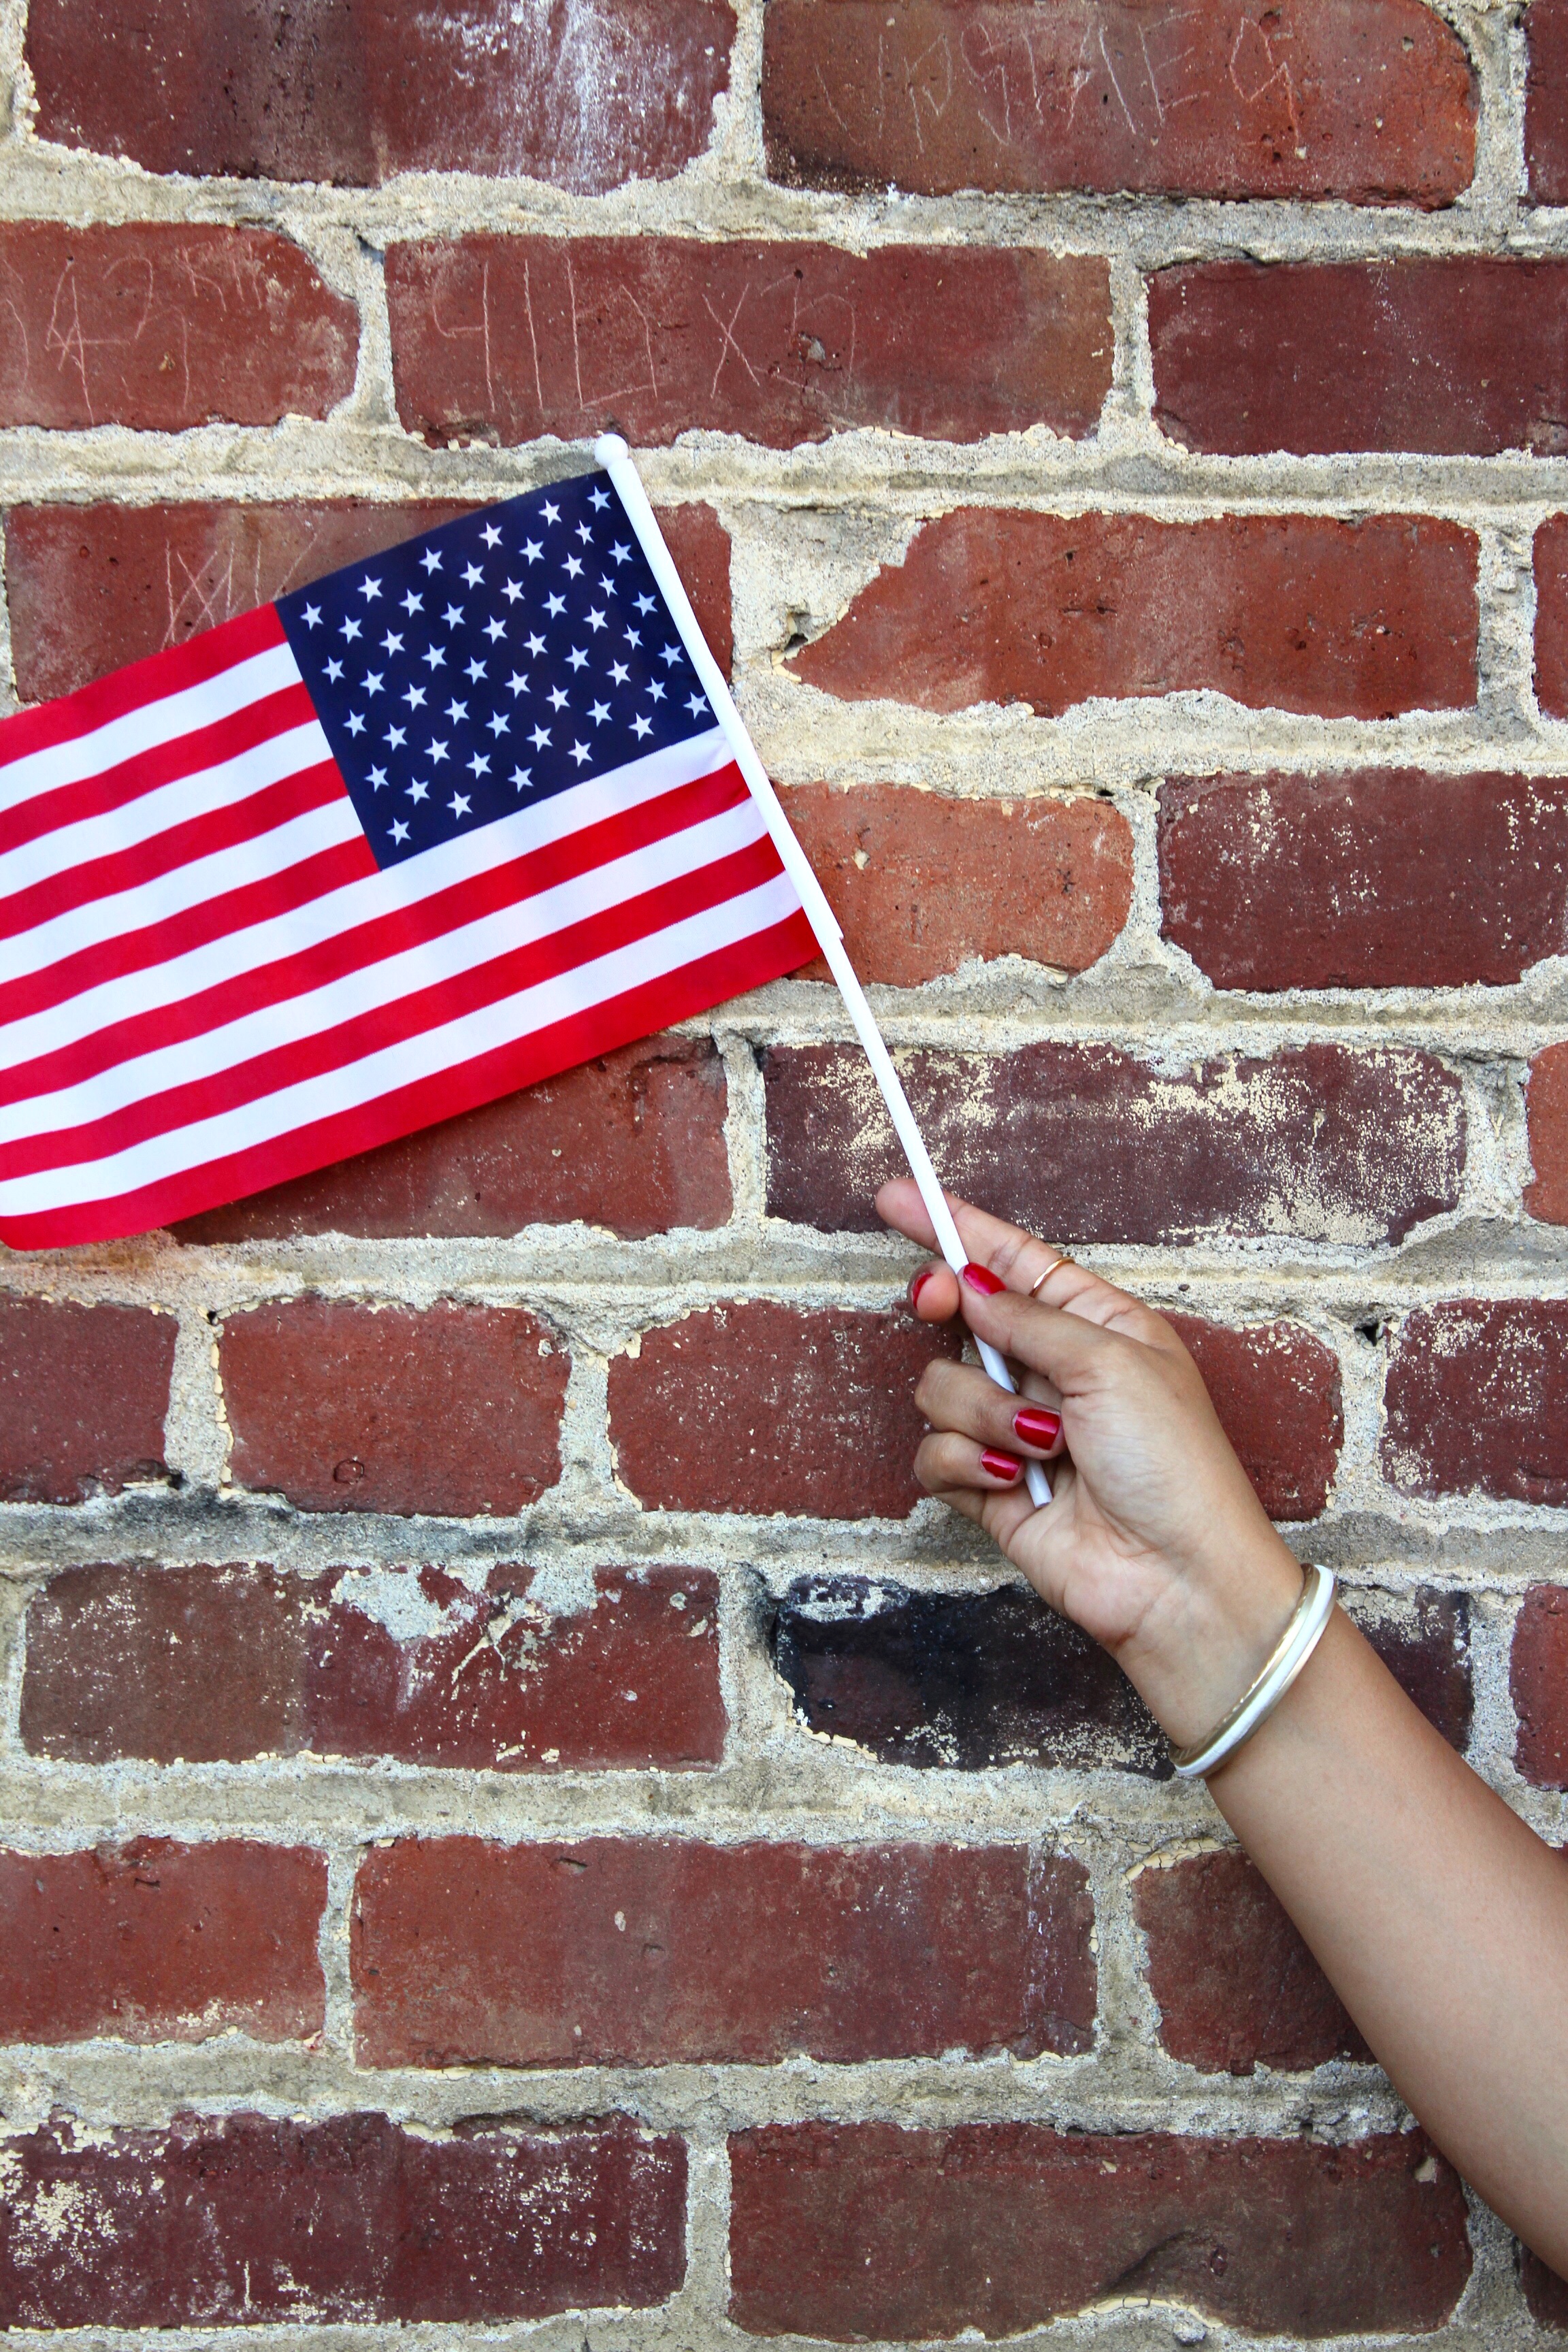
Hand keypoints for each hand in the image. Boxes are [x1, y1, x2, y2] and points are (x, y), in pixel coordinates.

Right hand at [879, 1178, 1306, 1748]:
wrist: (1177, 1579)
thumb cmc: (1176, 1466)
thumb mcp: (1111, 1362)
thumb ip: (1029, 1318)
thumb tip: (972, 1287)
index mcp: (1096, 1326)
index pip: (1012, 1260)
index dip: (953, 1227)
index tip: (896, 1196)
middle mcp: (1053, 1373)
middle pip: (963, 1316)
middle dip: (945, 1309)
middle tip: (936, 1304)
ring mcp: (1017, 1431)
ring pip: (941, 1387)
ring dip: (983, 1413)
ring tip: (1040, 1446)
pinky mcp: (989, 1487)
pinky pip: (934, 1452)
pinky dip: (966, 1464)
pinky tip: (1012, 1483)